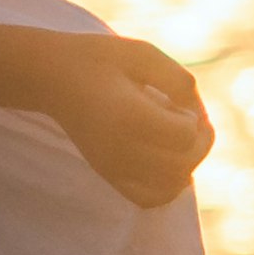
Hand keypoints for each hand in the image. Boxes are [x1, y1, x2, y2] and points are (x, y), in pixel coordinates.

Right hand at [53, 37, 213, 210]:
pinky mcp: (108, 175)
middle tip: (186, 118)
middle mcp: (120, 149)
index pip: (184, 136)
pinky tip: (166, 162)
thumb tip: (202, 117)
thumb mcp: (144, 55)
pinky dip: (168, 187)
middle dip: (198, 143)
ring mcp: (112, 167)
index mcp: (128, 115)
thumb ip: (180, 82)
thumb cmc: (100, 59)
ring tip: (175, 139)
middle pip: (182, 165)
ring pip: (170, 186)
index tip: (176, 102)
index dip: (193, 119)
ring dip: (186, 164)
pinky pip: (150, 199)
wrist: (52, 77)